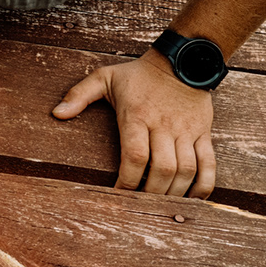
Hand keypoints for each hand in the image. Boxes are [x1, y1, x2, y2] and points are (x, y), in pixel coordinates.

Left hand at [52, 49, 217, 197]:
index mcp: (137, 115)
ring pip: (186, 169)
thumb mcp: (105, 77)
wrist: (183, 60)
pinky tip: (192, 199)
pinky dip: (204, 185)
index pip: (135, 156)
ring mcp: (186, 130)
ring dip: (175, 192)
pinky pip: (209, 164)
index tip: (117, 194)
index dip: (127, 181)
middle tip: (140, 204)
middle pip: (162, 168)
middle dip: (151, 193)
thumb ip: (79, 94)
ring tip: (162, 206)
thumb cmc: (139, 74)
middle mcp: (164, 125)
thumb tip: (56, 113)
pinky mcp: (203, 133)